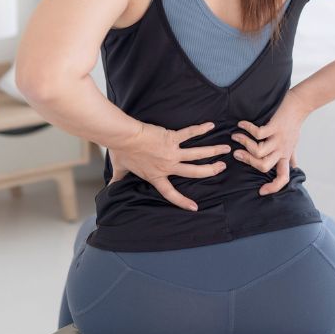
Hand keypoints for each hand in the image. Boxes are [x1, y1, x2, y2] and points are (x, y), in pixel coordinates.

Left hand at [108, 121, 231, 211]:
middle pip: (194, 172)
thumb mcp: (120, 170)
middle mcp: (168, 166)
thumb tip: (109, 188)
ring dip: (213, 151)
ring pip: (197, 154)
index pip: (171, 193)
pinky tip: (211, 126)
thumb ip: (118, 180)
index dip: (182, 202)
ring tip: (225, 149)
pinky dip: (201, 129)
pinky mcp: (171, 138)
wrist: (124, 138)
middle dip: (210, 171)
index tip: (194, 207)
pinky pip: (190, 133)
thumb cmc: (122, 152)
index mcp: (156, 176)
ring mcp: (172, 152)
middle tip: (222, 167)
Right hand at [231, 89, 310, 195]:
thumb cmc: (294, 125)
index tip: (261, 191)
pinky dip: (247, 129)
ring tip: (236, 137)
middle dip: (248, 161)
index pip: (283, 178)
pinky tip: (241, 124)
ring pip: (259, 151)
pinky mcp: (275, 126)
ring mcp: (278, 139)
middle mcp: (282, 150)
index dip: (273, 188)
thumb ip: (291, 157)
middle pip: (264, 166)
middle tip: (237, 154)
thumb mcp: (294, 144)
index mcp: (285, 156)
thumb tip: (295, 168)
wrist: (300, 105)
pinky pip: (258, 133)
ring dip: (245, 144)